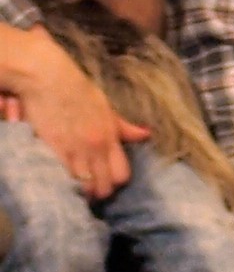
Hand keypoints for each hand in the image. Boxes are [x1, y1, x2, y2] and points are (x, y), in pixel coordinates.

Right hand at [17, 53, 149, 196]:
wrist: (50, 80)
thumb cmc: (79, 92)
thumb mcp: (107, 109)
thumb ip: (124, 127)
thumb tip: (146, 134)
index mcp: (111, 137)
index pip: (122, 174)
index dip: (116, 182)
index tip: (108, 180)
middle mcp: (95, 148)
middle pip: (104, 186)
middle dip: (99, 191)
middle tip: (92, 187)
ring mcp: (74, 151)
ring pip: (83, 187)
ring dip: (80, 191)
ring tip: (76, 188)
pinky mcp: (52, 150)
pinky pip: (62, 178)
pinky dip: (63, 184)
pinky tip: (61, 181)